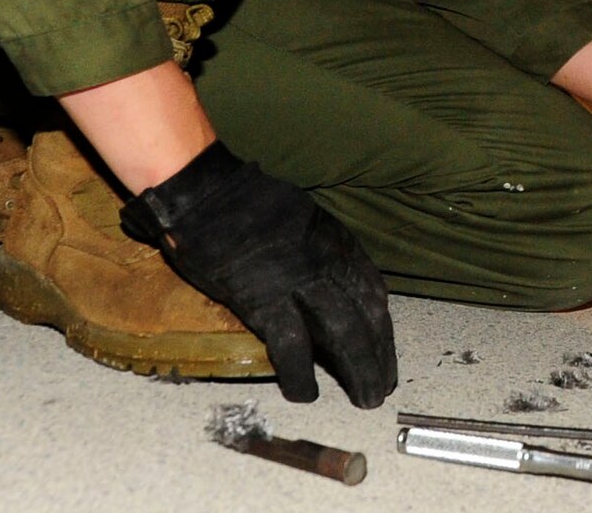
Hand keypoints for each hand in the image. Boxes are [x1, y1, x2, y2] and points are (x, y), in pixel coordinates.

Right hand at [121, 141, 397, 407]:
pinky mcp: (265, 302)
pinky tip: (307, 394)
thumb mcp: (302, 215)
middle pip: (367, 316)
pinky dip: (302, 375)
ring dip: (360, 370)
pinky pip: (292, 346)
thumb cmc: (245, 203)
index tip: (386, 348)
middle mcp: (328, 261)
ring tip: (366, 398)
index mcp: (336, 240)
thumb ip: (321, 248)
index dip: (382, 324)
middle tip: (383, 385)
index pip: (371, 290)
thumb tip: (333, 279)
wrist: (206, 193)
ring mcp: (299, 282)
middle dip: (380, 355)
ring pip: (345, 333)